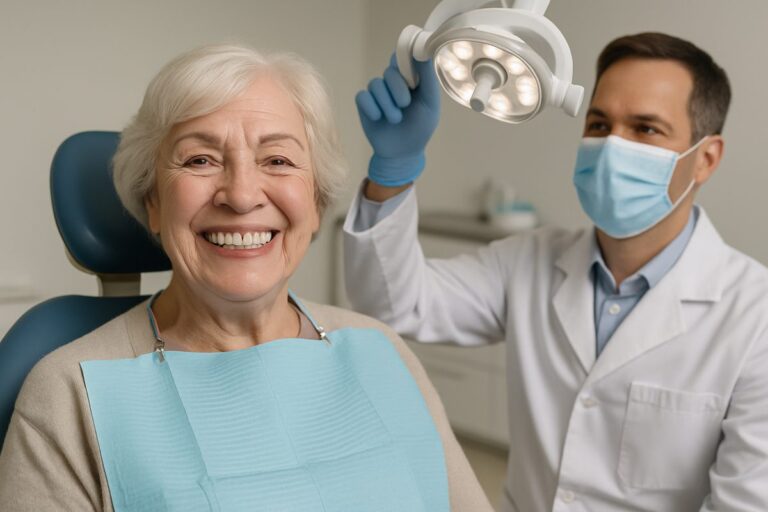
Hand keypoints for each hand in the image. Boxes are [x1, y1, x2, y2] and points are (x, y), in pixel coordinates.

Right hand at [355, 54, 440, 186]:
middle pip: (390, 70)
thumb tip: (424, 51)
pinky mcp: (364, 103)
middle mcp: (393, 82)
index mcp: (411, 78)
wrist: (402, 153)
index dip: (404, 58)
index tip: (407, 67)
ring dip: (386, 104)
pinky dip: (371, 108)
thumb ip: (428, 78)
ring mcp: (377, 92)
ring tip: (395, 120)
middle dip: (398, 88)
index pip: (404, 56)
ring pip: (375, 84)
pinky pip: (362, 96)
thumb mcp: (430, 104)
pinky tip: (377, 118)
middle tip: (405, 104)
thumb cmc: (420, 128)